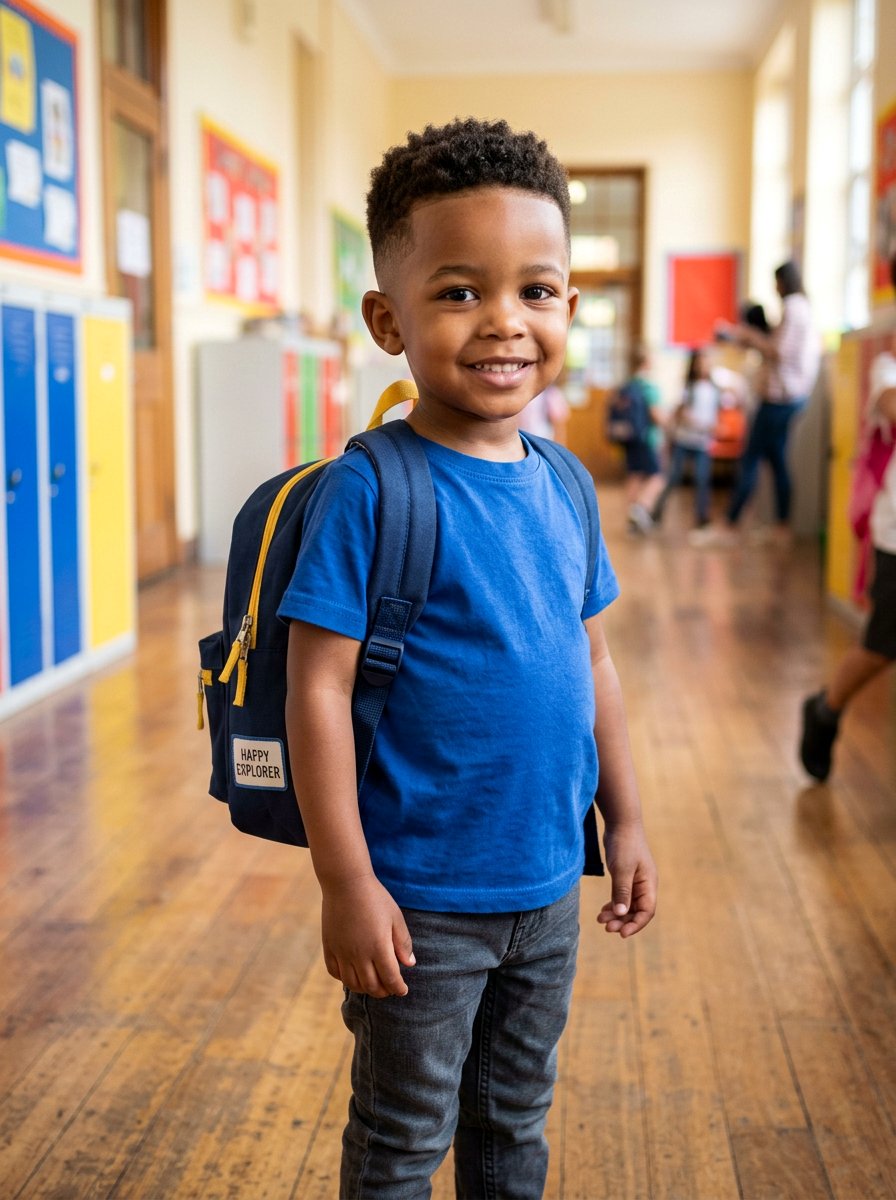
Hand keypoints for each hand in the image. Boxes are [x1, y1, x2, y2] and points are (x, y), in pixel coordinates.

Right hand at [320, 873, 414, 996]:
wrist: (346, 882)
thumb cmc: (375, 898)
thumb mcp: (396, 918)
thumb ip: (403, 943)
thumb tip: (410, 964)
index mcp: (378, 947)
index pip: (391, 979)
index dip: (398, 988)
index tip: (403, 991)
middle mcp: (359, 954)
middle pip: (372, 986)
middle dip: (383, 992)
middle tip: (390, 989)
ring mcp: (342, 952)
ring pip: (352, 983)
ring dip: (364, 989)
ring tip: (373, 985)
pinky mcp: (329, 947)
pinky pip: (335, 972)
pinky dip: (345, 979)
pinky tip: (353, 974)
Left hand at [597, 821, 657, 937]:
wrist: (621, 822)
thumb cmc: (624, 844)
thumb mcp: (622, 869)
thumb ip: (622, 892)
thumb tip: (621, 914)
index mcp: (648, 884)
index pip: (647, 911)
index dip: (636, 924)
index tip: (621, 933)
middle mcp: (644, 885)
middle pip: (636, 911)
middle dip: (622, 921)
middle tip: (606, 927)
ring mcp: (635, 881)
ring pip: (627, 905)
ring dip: (616, 914)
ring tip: (601, 920)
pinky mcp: (625, 876)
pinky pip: (622, 896)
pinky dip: (613, 904)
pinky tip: (603, 911)